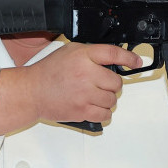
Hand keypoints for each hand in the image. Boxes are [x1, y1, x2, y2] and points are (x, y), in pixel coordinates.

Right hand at [21, 42, 142, 124]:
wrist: (32, 92)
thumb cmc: (49, 72)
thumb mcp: (70, 51)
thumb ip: (92, 54)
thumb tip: (113, 60)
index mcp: (83, 56)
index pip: (114, 54)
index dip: (129, 58)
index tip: (136, 62)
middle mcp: (86, 74)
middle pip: (116, 82)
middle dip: (111, 84)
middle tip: (100, 84)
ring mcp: (85, 94)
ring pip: (112, 100)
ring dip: (107, 99)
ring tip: (94, 95)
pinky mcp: (82, 111)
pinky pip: (105, 115)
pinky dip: (103, 112)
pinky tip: (94, 106)